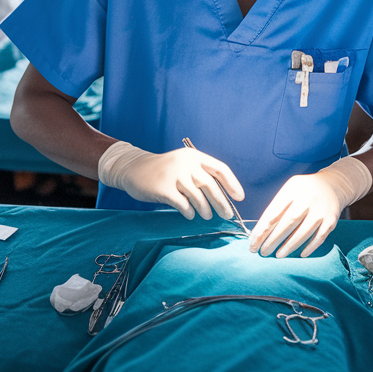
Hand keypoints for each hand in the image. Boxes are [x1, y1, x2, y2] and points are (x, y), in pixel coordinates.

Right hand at [97, 141, 243, 220]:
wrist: (133, 168)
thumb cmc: (163, 171)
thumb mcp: (183, 165)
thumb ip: (200, 176)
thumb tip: (223, 197)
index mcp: (194, 156)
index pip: (220, 168)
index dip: (232, 184)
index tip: (239, 197)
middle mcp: (185, 163)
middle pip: (210, 185)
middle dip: (222, 202)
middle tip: (227, 214)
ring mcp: (174, 175)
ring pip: (198, 196)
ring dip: (205, 209)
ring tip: (207, 215)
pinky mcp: (163, 188)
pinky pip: (183, 204)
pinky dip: (189, 212)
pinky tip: (190, 214)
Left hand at [249, 156, 371, 258]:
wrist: (333, 185)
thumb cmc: (303, 192)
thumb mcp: (289, 190)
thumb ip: (277, 207)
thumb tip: (260, 232)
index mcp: (292, 189)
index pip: (274, 212)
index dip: (262, 230)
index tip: (253, 242)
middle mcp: (308, 198)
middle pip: (288, 223)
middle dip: (273, 240)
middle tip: (262, 252)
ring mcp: (321, 209)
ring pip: (303, 232)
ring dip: (289, 246)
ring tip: (278, 255)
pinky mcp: (332, 220)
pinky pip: (319, 237)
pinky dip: (310, 247)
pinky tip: (300, 254)